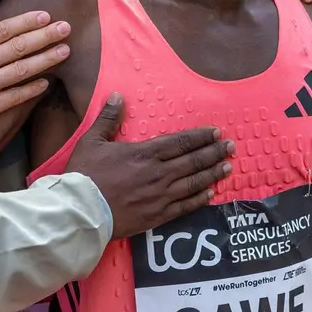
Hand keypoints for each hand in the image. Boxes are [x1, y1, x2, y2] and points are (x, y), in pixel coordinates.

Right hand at [0, 11, 71, 149]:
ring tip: (64, 52)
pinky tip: (46, 84)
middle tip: (66, 28)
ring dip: (45, 59)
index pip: (1, 31)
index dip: (25, 22)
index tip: (44, 15)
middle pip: (16, 47)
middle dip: (43, 36)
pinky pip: (13, 98)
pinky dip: (30, 90)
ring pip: (19, 70)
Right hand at [65, 94, 234, 237]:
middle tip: (231, 147)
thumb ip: (108, 118)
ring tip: (227, 167)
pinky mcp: (157, 216)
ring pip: (193, 183)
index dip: (200, 137)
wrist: (80, 210)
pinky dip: (199, 199)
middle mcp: (158, 174)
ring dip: (212, 174)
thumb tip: (118, 96)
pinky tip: (210, 194)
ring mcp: (160, 196)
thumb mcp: (91, 140)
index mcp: (144, 154)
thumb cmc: (84, 174)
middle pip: (192, 161)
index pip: (179, 142)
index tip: (215, 132)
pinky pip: (185, 206)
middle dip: (213, 152)